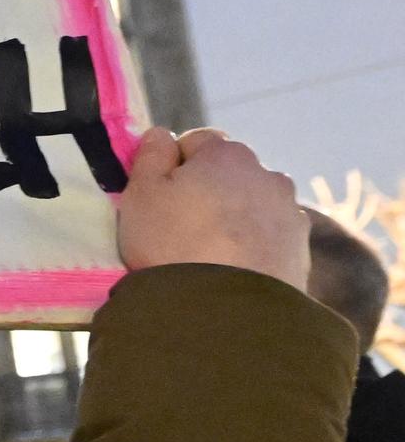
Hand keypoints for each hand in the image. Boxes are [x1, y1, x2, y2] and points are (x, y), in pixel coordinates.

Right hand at [114, 125, 307, 289]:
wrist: (225, 307)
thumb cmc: (173, 243)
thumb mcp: (140, 194)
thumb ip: (150, 156)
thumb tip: (161, 134)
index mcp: (226, 155)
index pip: (197, 141)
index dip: (173, 166)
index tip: (160, 196)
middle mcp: (267, 174)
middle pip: (229, 173)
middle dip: (209, 191)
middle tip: (181, 227)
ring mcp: (289, 210)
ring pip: (253, 204)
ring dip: (235, 217)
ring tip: (210, 252)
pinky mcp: (300, 247)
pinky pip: (270, 236)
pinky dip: (254, 244)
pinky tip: (233, 268)